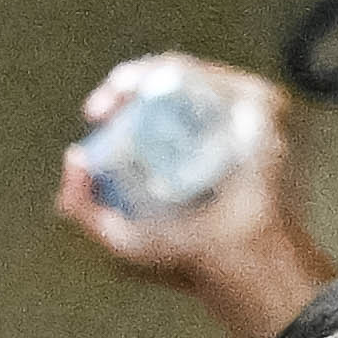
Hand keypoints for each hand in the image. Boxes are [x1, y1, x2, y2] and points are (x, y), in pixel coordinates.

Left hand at [51, 57, 337, 337]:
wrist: (237, 264)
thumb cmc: (189, 261)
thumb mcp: (120, 240)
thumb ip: (81, 209)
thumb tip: (74, 157)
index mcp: (177, 150)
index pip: (144, 105)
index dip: (116, 98)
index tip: (96, 113)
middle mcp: (208, 129)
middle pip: (163, 83)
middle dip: (128, 80)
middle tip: (106, 105)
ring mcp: (238, 118)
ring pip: (191, 76)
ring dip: (152, 72)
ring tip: (127, 90)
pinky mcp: (263, 110)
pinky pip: (226, 80)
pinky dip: (193, 77)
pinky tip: (166, 89)